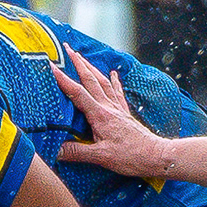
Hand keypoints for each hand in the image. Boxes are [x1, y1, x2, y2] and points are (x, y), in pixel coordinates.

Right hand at [54, 44, 174, 178]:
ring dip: (92, 68)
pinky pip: (117, 92)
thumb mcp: (100, 157)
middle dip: (78, 63)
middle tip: (68, 49)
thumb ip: (77, 152)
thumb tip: (56, 150)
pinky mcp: (125, 113)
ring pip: (103, 82)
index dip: (63, 79)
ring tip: (83, 56)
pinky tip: (112, 73)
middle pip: (91, 80)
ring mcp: (117, 108)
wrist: (155, 156)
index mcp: (100, 115)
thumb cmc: (130, 157)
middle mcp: (108, 107)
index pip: (77, 93)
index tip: (52, 66)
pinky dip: (113, 81)